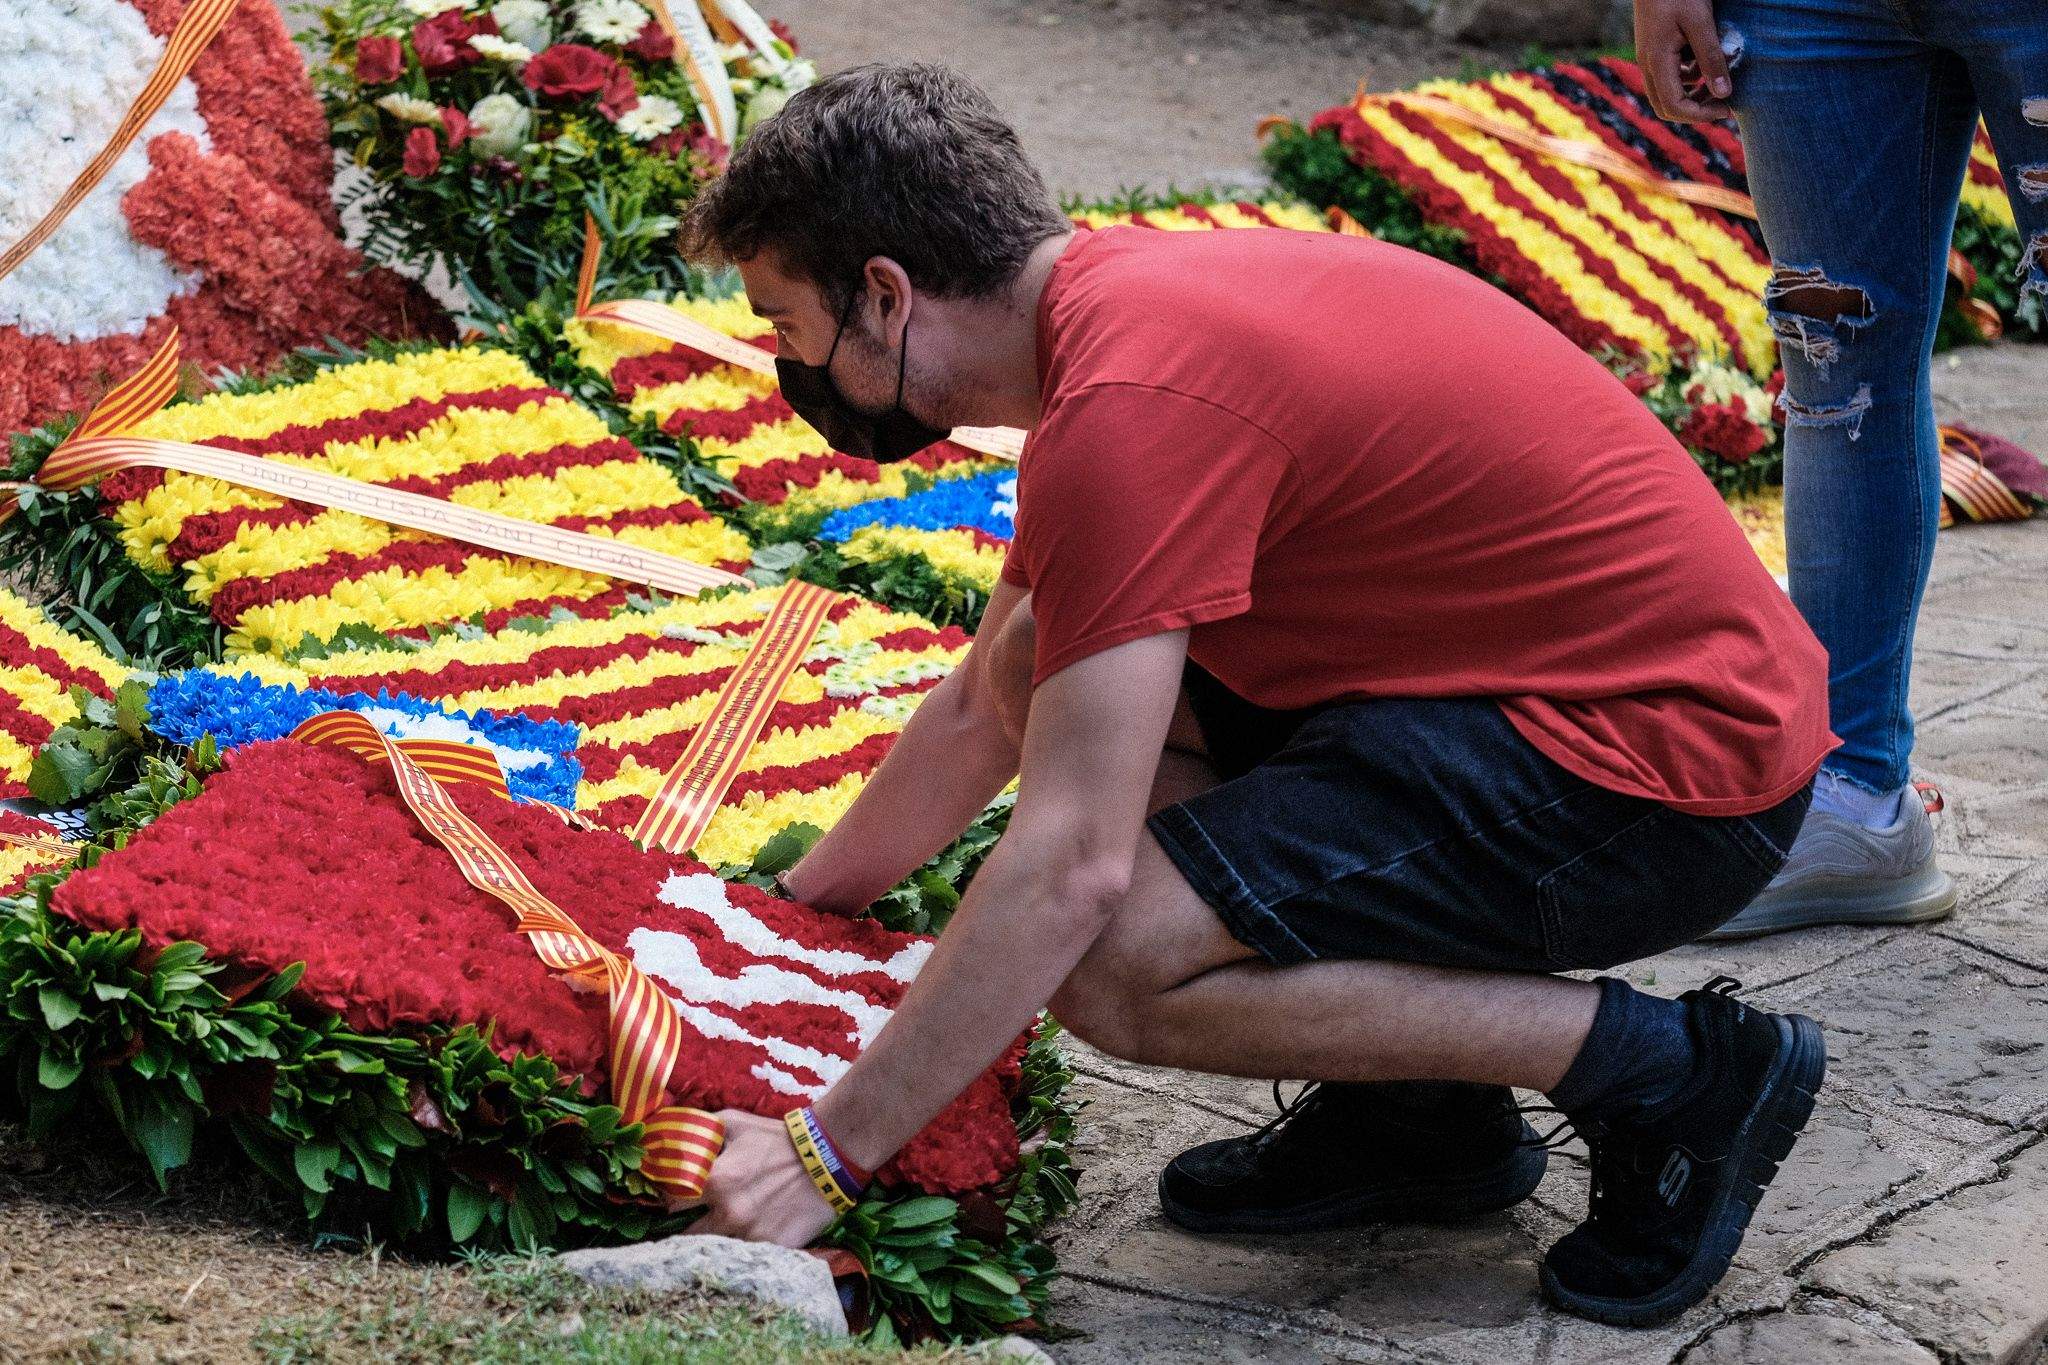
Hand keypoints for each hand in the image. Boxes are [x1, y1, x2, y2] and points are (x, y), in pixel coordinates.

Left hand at [686, 1109, 839, 1246]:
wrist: (827, 1157)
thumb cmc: (777, 1138)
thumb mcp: (734, 1122)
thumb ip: (700, 1130)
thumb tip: (671, 1137)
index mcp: (716, 1181)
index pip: (672, 1203)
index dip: (671, 1202)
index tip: (676, 1201)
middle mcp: (729, 1213)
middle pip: (687, 1235)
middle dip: (687, 1227)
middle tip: (695, 1221)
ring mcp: (751, 1235)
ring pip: (715, 1250)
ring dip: (714, 1242)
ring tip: (721, 1233)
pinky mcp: (774, 1248)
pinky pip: (747, 1258)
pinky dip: (742, 1253)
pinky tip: (746, 1240)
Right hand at [1634, 0, 1733, 121]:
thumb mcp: (1700, 21)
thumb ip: (1711, 57)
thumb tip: (1724, 93)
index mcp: (1657, 61)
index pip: (1675, 106)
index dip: (1701, 114)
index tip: (1727, 109)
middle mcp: (1648, 66)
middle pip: (1665, 108)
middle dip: (1695, 112)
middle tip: (1723, 104)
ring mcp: (1649, 59)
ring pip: (1667, 94)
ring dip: (1692, 96)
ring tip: (1719, 84)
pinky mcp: (1654, 50)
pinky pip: (1669, 77)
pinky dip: (1688, 79)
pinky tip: (1706, 64)